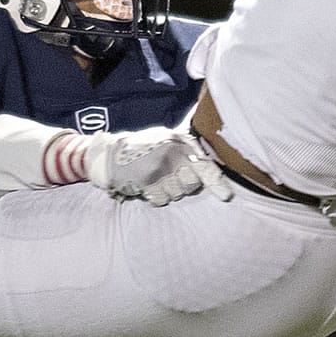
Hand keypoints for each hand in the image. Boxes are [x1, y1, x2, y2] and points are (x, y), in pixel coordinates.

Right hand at [81, 126, 233, 205]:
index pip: (205, 165)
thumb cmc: (141, 147)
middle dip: (183, 186)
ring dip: (168, 191)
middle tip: (169, 176)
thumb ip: (186, 147)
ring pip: (177, 194)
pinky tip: (147, 185)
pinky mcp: (147, 180)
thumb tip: (209, 162)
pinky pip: (161, 199)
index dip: (216, 182)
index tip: (225, 196)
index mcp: (180, 141)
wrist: (110, 154)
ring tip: (155, 179)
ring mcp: (160, 167)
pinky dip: (155, 196)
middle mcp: (172, 152)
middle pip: (192, 185)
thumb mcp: (164, 137)